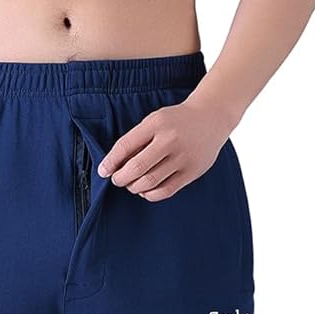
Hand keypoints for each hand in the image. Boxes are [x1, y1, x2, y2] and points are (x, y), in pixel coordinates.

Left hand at [98, 97, 231, 200]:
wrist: (211, 117)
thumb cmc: (176, 121)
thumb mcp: (155, 120)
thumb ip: (137, 140)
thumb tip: (116, 165)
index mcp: (156, 123)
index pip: (125, 145)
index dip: (111, 161)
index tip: (103, 171)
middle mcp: (170, 140)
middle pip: (136, 168)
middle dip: (121, 178)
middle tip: (117, 180)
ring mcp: (182, 157)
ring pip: (149, 182)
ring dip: (134, 187)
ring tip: (132, 184)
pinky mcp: (191, 172)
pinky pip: (165, 191)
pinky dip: (150, 194)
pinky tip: (146, 190)